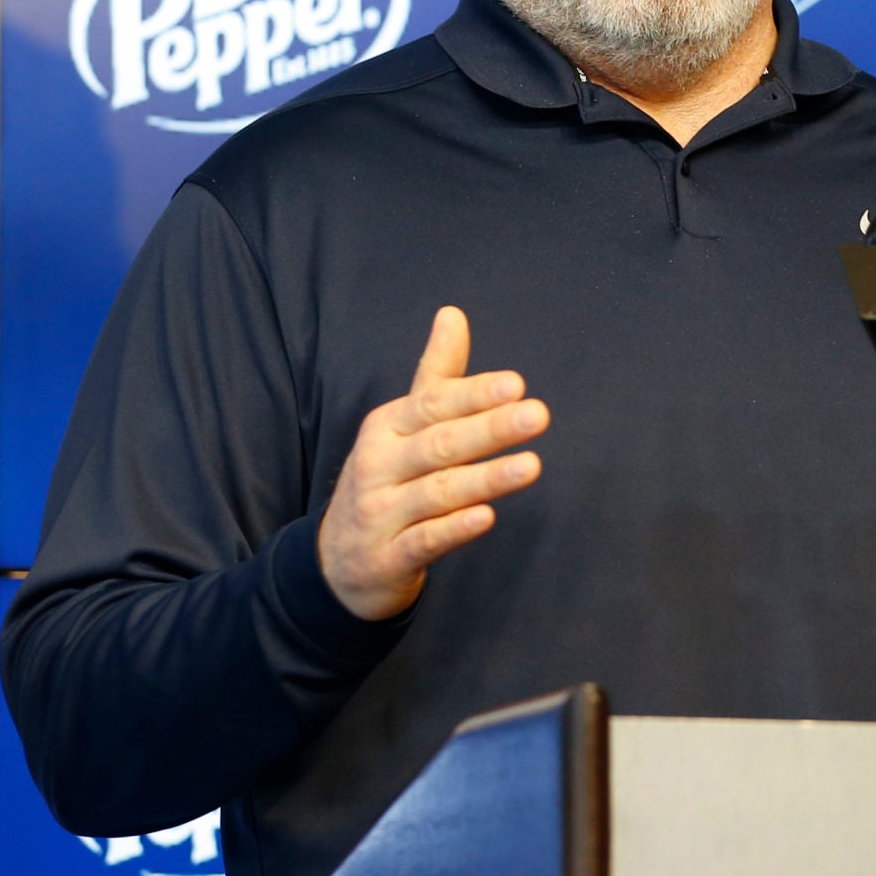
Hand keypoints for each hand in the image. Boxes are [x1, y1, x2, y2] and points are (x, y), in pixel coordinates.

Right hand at [316, 306, 547, 621]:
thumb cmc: (386, 480)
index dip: (474, 395)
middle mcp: (379, 465)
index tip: (517, 385)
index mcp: (386, 427)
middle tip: (538, 415)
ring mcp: (380, 514)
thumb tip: (453, 313)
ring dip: (486, 479)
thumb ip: (435, 375)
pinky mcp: (387, 558)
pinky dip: (454, 529)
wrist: (337, 562)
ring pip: (437, 492)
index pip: (433, 404)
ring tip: (532, 466)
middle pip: (440, 444)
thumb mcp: (403, 425)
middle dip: (490, 429)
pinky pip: (424, 541)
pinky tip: (487, 517)